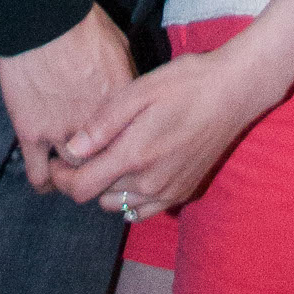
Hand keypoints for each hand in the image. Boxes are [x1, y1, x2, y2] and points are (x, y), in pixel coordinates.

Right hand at [0, 5, 134, 190]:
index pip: (134, 146)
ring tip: (73, 174)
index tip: (125, 152)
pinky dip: (45, 180)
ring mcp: (62, 132)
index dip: (130, 152)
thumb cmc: (83, 25)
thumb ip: (128, 83)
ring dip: (75, 177)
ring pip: (74, 176)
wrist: (40, 17)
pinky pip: (39, 175)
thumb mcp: (121, 49)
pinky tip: (49, 177)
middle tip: (101, 167)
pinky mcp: (31, 133)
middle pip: (107, 167)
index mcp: (122, 105)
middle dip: (105, 170)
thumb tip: (133, 101)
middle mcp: (96, 127)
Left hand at [50, 39, 278, 217]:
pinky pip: (144, 210)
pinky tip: (135, 171)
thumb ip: (103, 124)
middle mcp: (149, 184)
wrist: (234, 92)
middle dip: (83, 179)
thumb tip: (71, 149)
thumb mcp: (139, 91)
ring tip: (109, 159)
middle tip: (82, 153)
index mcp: (134, 157)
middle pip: (97, 198)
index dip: (62, 177)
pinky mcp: (183, 193)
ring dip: (107, 189)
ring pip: (119, 206)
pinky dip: (131, 198)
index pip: (81, 188)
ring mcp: (168, 192)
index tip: (58, 160)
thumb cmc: (185, 83)